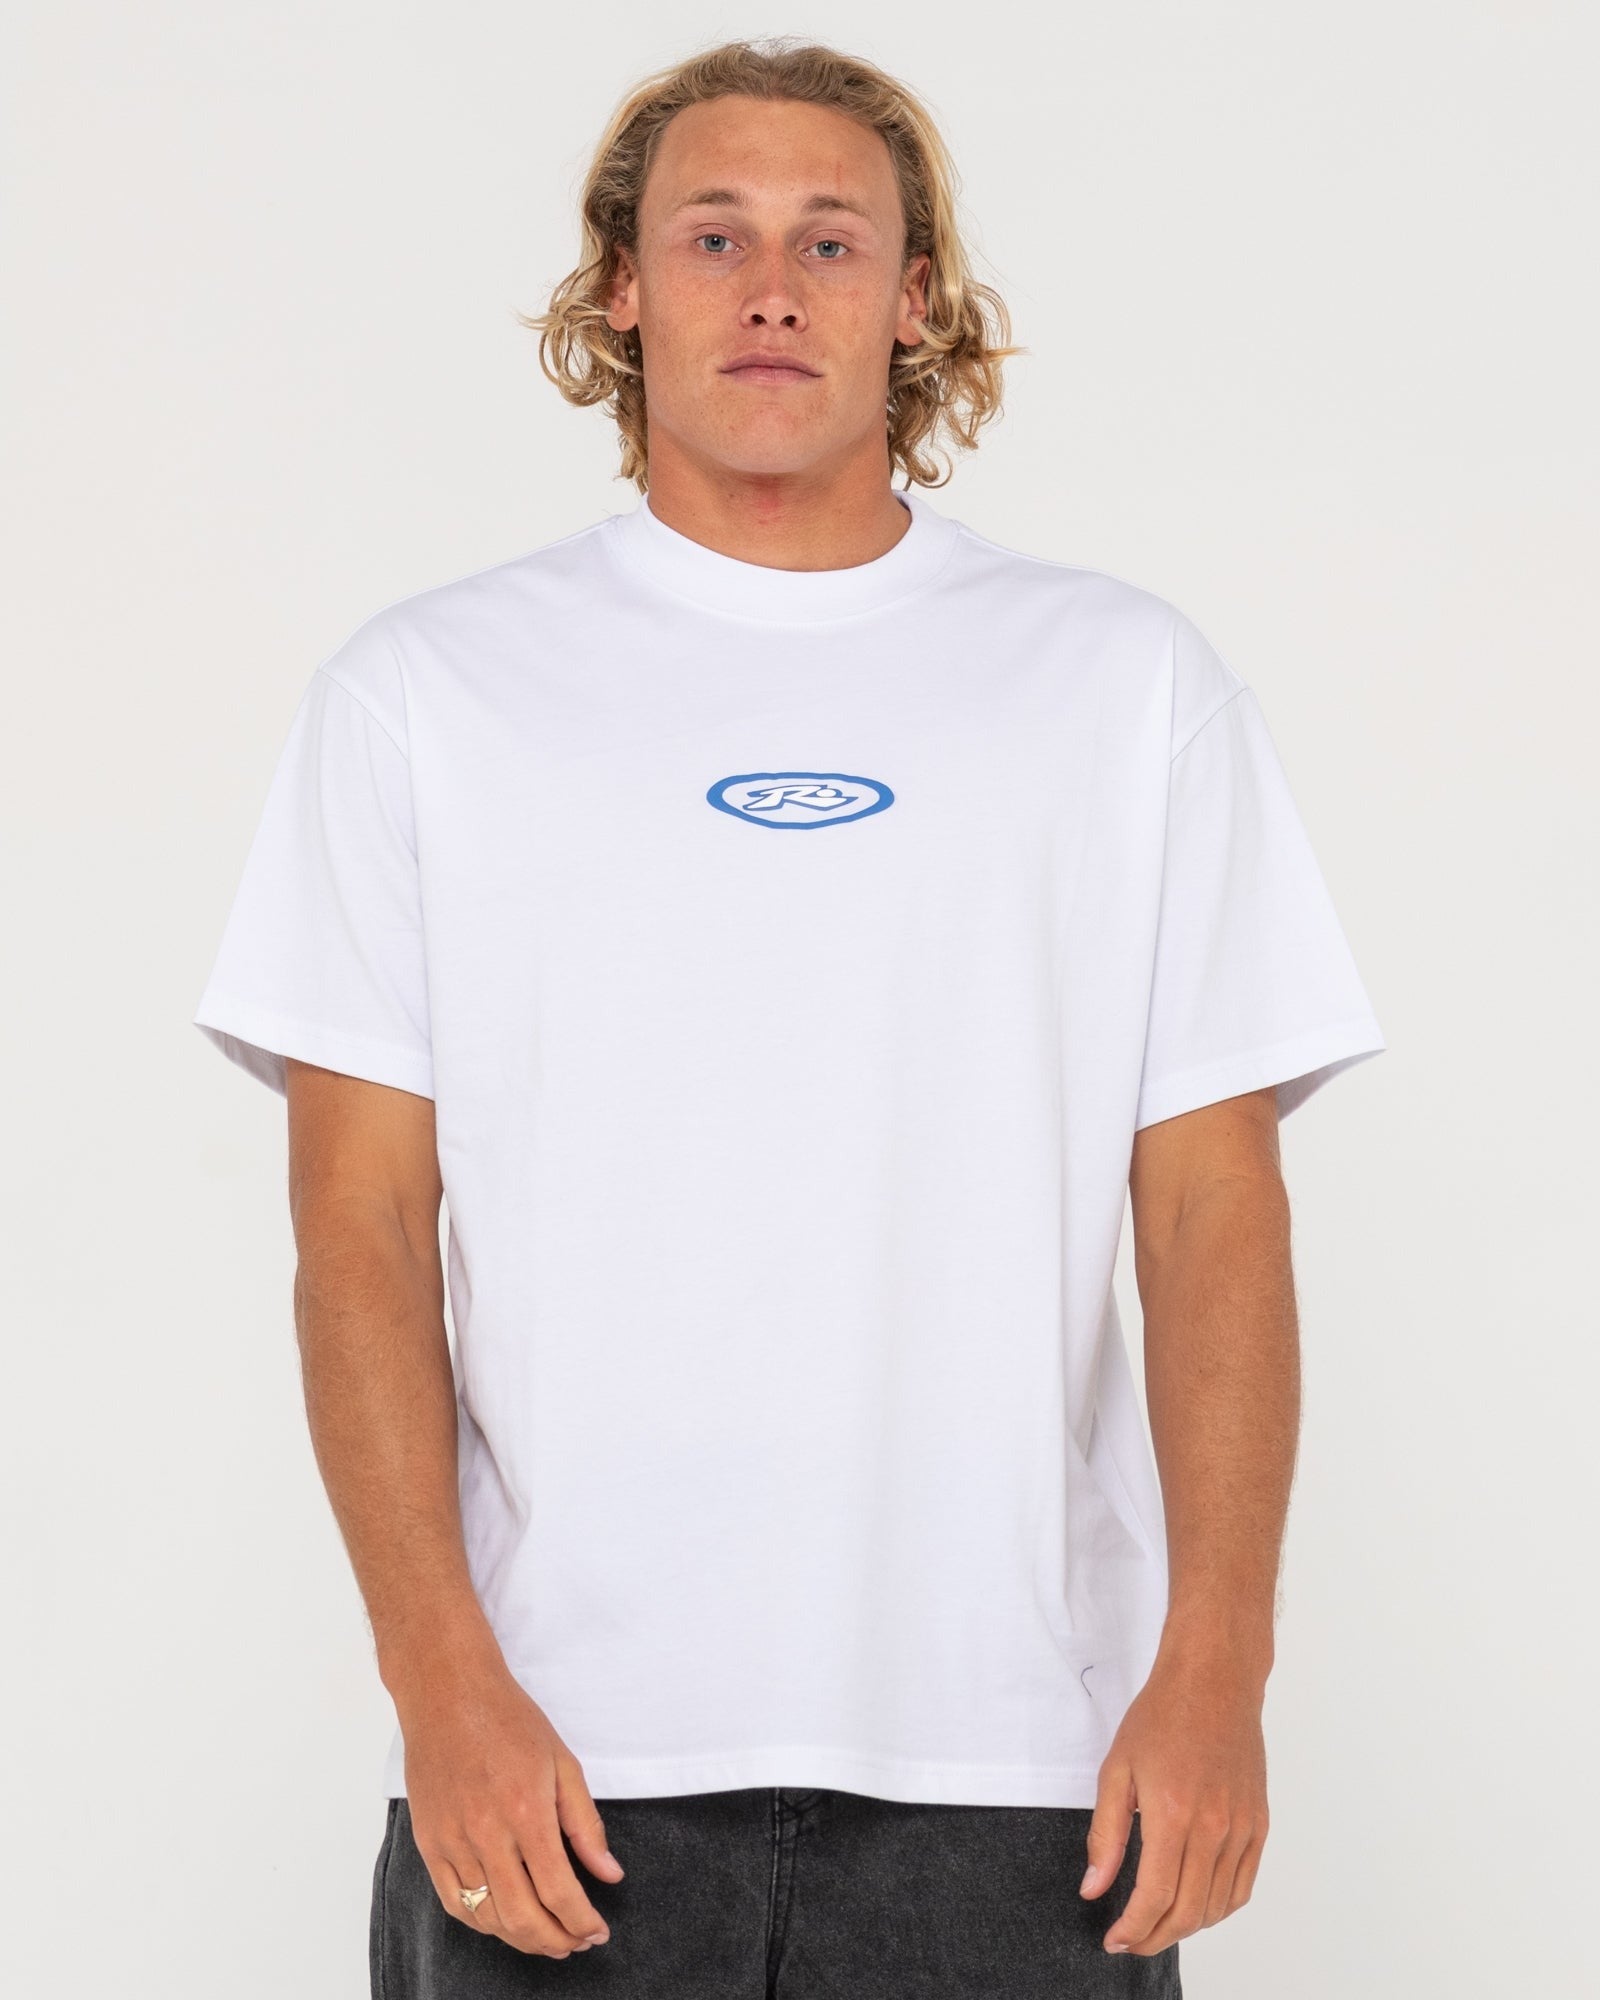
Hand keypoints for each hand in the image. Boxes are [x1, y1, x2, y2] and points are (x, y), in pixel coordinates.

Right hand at [395, 1655, 625, 1957]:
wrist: (448, 1693)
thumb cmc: (509, 1720)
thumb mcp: (563, 1762)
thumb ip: (586, 1825)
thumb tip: (610, 1874)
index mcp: (527, 1813)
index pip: (559, 1892)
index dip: (582, 1922)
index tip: (598, 1931)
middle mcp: (487, 1834)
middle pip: (522, 1917)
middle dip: (556, 1941)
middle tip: (576, 1944)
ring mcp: (452, 1841)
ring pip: (487, 1917)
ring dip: (520, 1938)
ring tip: (545, 1937)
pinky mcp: (428, 1843)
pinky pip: (454, 1903)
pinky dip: (481, 1922)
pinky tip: (502, 1921)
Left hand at [1078, 1641, 1269, 1955]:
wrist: (1213, 1681)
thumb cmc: (1161, 1717)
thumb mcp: (1117, 1770)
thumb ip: (1105, 1835)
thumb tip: (1093, 1888)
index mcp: (1173, 1813)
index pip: (1155, 1897)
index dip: (1132, 1928)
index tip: (1113, 1940)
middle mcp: (1214, 1827)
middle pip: (1188, 1912)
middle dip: (1155, 1937)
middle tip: (1131, 1940)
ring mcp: (1242, 1828)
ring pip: (1217, 1906)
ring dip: (1186, 1926)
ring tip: (1157, 1924)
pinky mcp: (1259, 1824)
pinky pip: (1242, 1886)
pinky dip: (1218, 1908)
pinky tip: (1195, 1905)